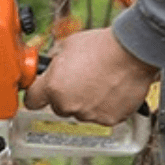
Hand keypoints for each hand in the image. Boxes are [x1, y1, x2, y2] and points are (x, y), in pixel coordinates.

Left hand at [23, 28, 158, 125]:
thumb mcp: (67, 46)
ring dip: (87, 101)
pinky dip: (105, 106)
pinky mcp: (108, 119)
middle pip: (59, 107)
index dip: (36, 95)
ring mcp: (89, 114)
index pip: (32, 101)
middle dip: (66, 96)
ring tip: (100, 82)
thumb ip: (55, 62)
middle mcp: (68, 104)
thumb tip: (51, 65)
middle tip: (80, 80)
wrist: (132, 51)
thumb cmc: (102, 46)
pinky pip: (101, 116)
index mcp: (53, 86)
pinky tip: (111, 90)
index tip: (40, 93)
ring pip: (81, 112)